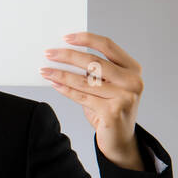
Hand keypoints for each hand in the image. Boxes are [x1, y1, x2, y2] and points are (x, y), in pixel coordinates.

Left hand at [40, 31, 144, 170]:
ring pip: (85, 81)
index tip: (65, 37)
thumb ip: (94, 70)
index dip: (86, 39)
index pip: (108, 46)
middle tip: (49, 53)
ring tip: (45, 70)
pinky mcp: (112, 112)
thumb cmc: (110, 108)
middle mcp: (132, 81)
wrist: (120, 140)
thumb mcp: (106, 85)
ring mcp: (125, 97)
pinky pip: (82, 97)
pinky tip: (54, 83)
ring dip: (61, 73)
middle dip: (68, 55)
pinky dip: (65, 89)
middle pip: (95, 62)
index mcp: (132, 68)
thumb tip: (64, 53)